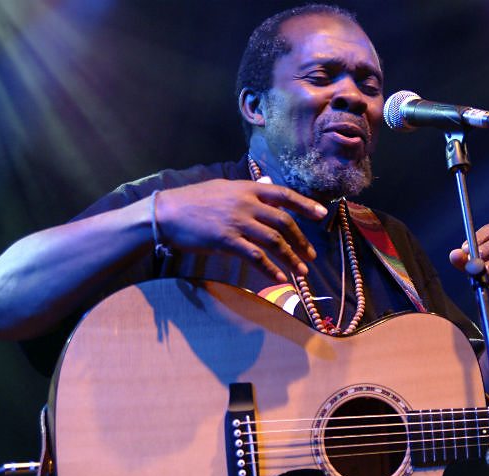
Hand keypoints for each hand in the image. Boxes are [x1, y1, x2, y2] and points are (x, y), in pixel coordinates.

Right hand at [154, 179, 328, 282]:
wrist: (166, 213)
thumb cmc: (193, 201)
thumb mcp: (223, 188)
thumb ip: (248, 190)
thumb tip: (268, 185)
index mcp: (247, 189)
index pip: (283, 195)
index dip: (305, 205)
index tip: (322, 215)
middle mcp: (246, 204)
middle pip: (284, 222)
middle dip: (301, 241)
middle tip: (311, 255)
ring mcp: (237, 222)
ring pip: (274, 241)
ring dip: (291, 258)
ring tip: (301, 272)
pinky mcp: (227, 240)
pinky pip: (256, 256)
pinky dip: (271, 269)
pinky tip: (279, 279)